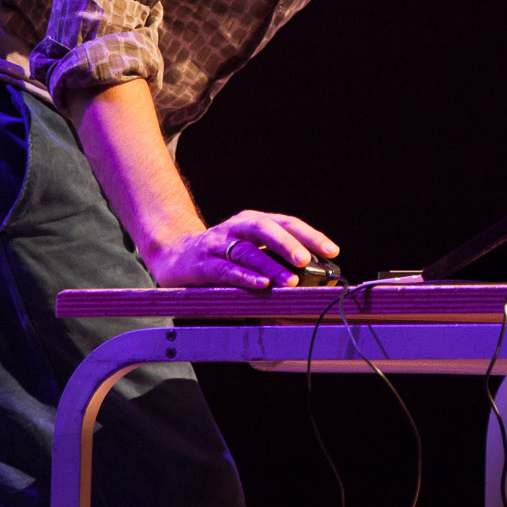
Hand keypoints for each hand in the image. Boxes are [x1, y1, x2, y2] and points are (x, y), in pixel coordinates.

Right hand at [143, 209, 339, 288]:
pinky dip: (244, 277)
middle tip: (307, 260)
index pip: (286, 223)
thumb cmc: (221, 255)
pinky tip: (260, 286)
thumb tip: (315, 278)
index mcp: (252, 221)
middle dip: (289, 244)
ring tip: (290, 281)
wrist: (173, 254)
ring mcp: (218, 244)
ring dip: (270, 266)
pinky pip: (225, 270)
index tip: (332, 251)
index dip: (310, 235)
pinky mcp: (202, 264)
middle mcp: (236, 228)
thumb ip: (276, 259)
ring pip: (247, 251)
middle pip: (265, 229)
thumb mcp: (249, 249)